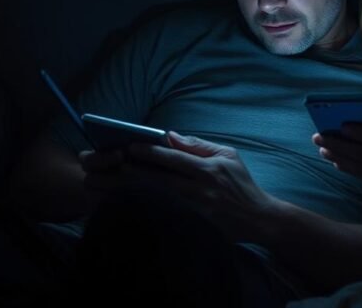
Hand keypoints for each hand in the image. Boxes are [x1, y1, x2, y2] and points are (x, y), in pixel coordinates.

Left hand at [83, 132, 271, 239]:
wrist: (259, 218)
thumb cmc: (242, 184)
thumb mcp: (228, 155)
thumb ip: (198, 145)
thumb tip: (169, 136)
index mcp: (208, 169)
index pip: (173, 158)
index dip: (149, 152)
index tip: (127, 147)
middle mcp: (200, 190)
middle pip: (158, 179)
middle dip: (129, 171)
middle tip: (105, 166)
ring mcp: (194, 210)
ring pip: (155, 199)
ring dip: (128, 191)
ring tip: (103, 185)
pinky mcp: (192, 226)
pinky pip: (162, 216)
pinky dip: (141, 210)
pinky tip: (121, 207)